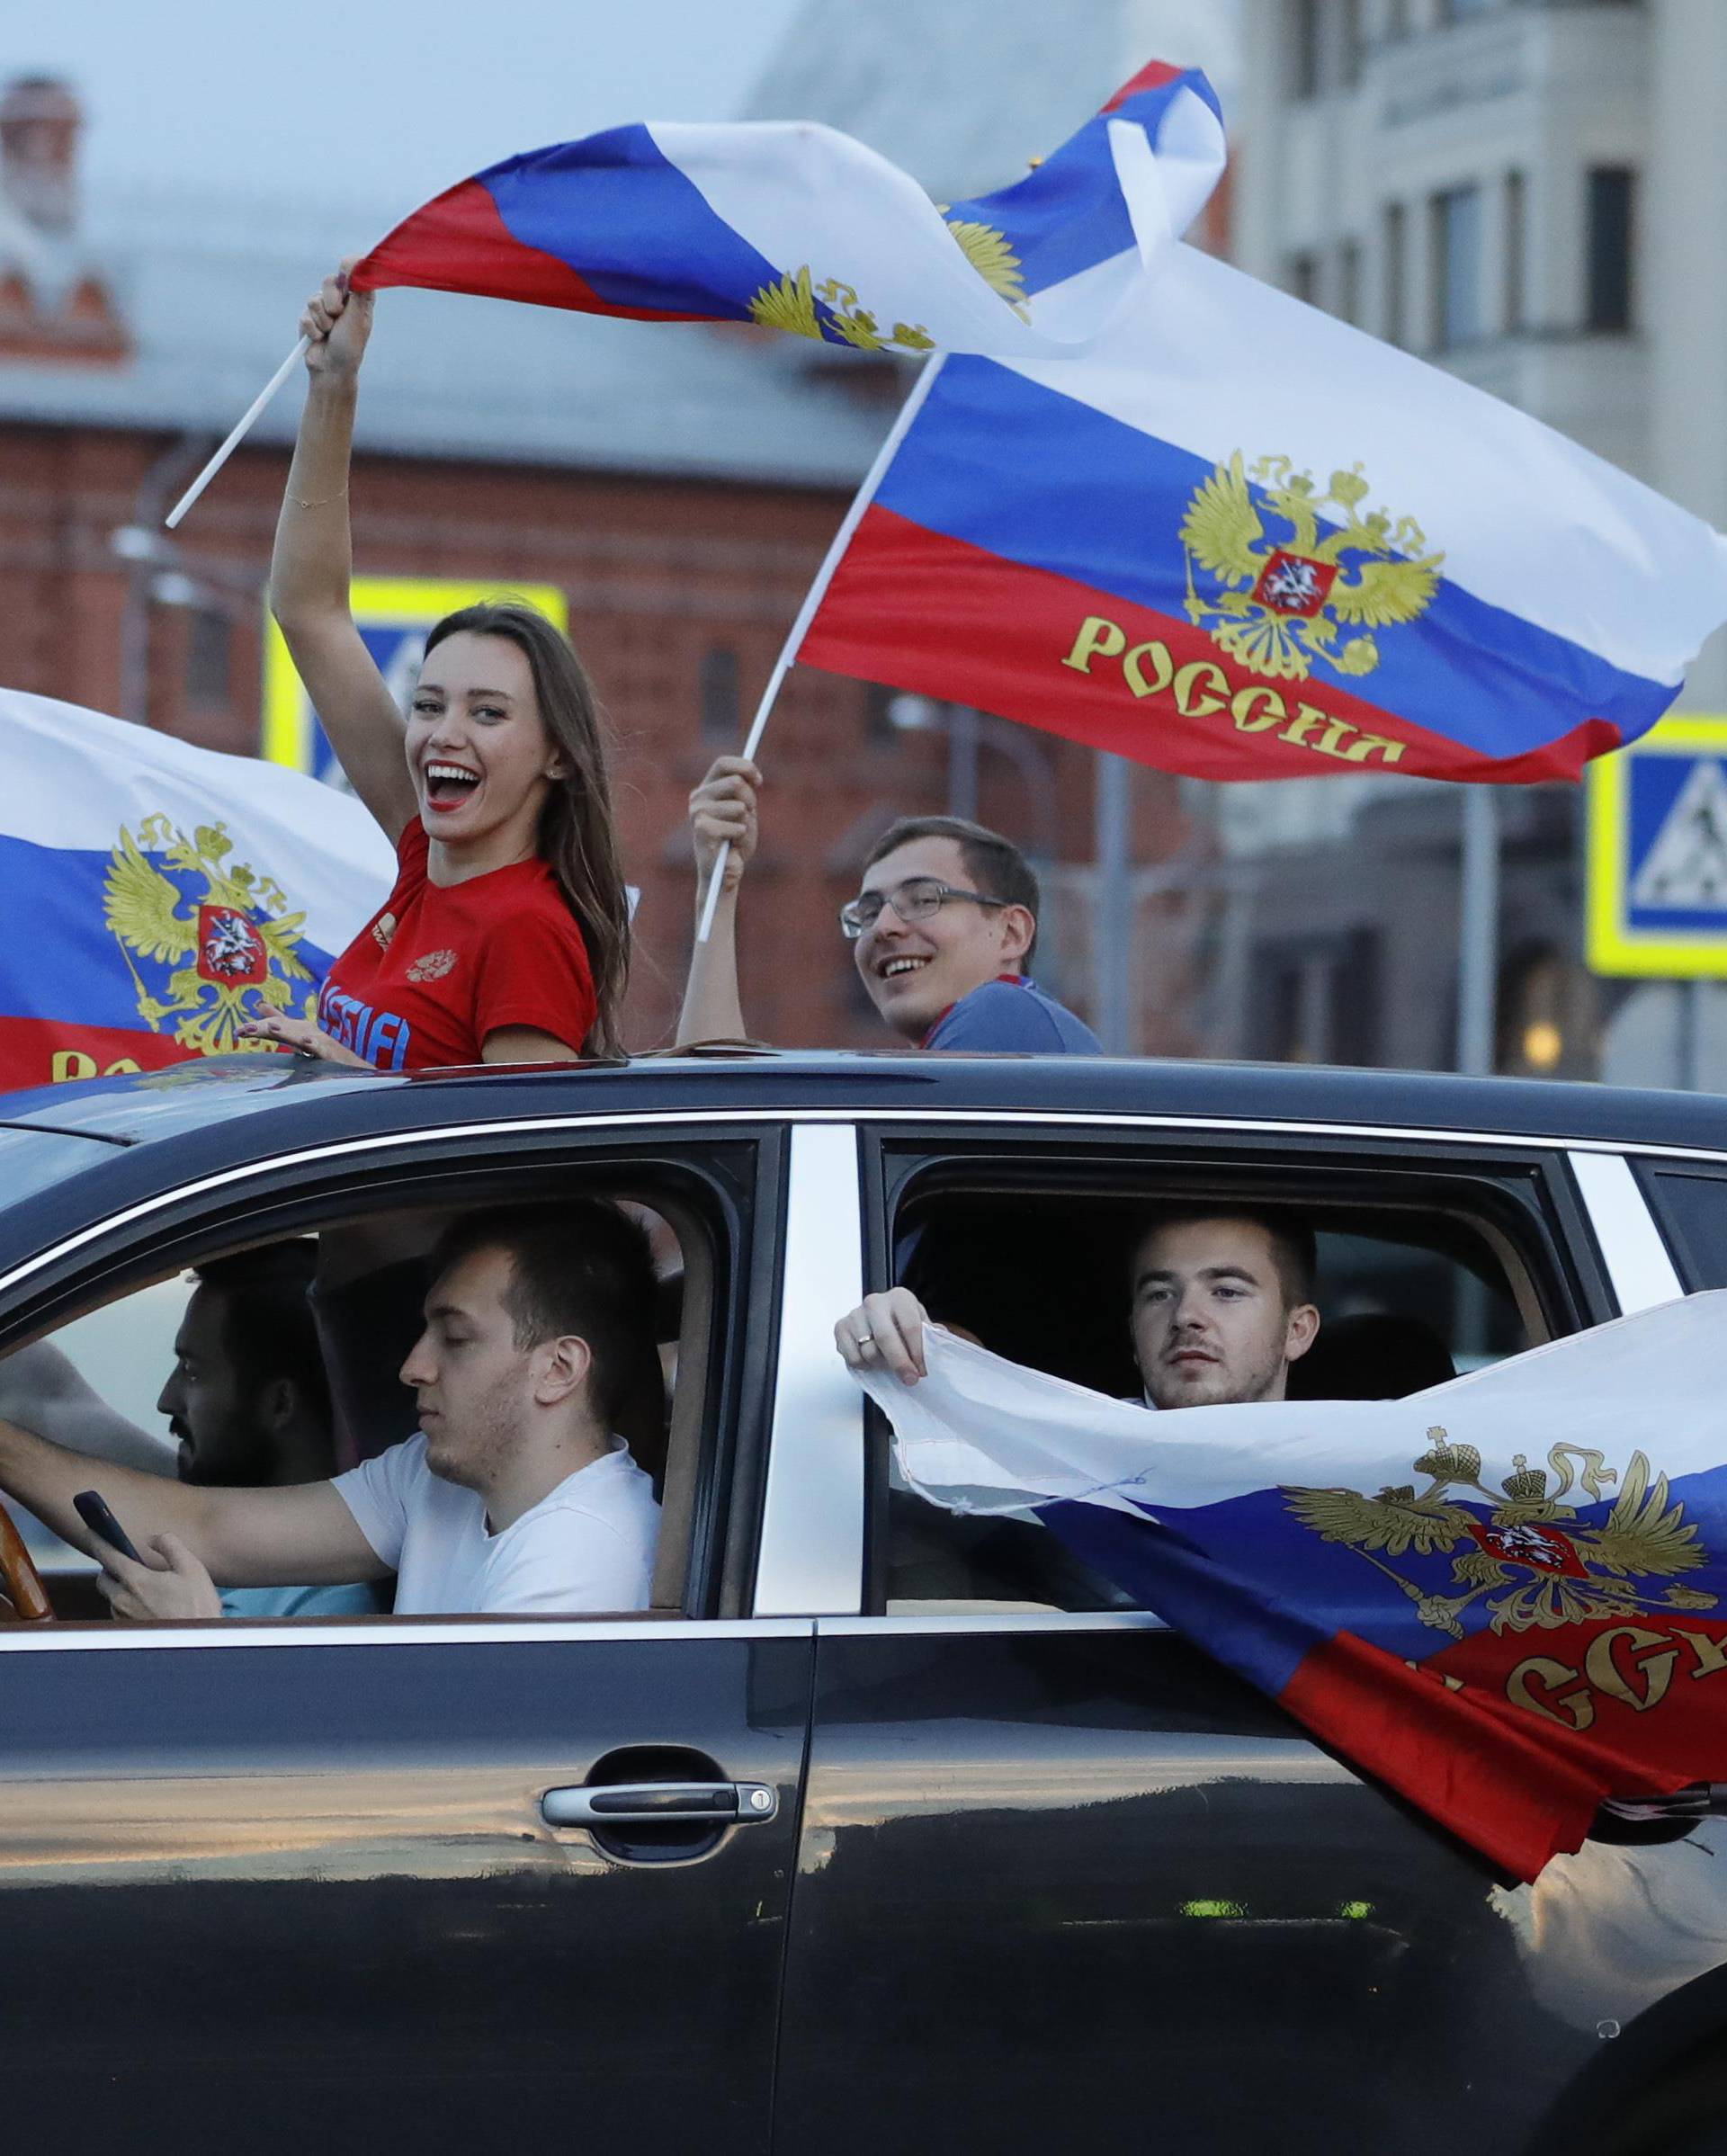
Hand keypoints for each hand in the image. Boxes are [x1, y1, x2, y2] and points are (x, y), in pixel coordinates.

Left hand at [97, 1533, 221, 1621]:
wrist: (196, 1645)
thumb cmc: (197, 1607)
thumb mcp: (192, 1568)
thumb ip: (171, 1545)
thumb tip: (154, 1538)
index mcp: (136, 1581)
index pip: (107, 1555)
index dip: (97, 1540)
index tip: (91, 1530)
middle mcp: (122, 1601)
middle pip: (103, 1578)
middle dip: (110, 1568)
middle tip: (129, 1564)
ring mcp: (122, 1619)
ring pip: (112, 1597)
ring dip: (121, 1589)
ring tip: (146, 1590)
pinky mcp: (127, 1633)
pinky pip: (119, 1614)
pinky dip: (127, 1606)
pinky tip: (149, 1607)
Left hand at [239, 1002, 367, 1065]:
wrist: (349, 1062)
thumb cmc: (321, 1047)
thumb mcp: (296, 1032)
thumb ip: (278, 1018)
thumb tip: (259, 1003)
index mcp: (296, 1029)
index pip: (273, 1027)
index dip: (256, 1028)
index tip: (238, 1032)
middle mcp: (306, 1032)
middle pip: (283, 1029)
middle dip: (265, 1028)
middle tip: (246, 1030)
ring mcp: (319, 1041)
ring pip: (300, 1036)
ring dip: (287, 1032)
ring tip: (272, 1028)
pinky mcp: (331, 1053)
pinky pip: (323, 1049)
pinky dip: (315, 1045)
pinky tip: (307, 1043)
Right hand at [301, 257, 373, 380]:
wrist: (331, 369)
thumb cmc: (350, 346)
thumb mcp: (358, 317)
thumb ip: (359, 291)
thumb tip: (360, 263)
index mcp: (359, 297)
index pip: (355, 270)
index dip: (349, 267)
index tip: (346, 272)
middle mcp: (342, 299)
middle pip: (330, 281)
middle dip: (333, 302)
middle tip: (339, 317)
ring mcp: (324, 306)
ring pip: (315, 299)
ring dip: (323, 321)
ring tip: (330, 333)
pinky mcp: (308, 316)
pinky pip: (305, 315)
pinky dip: (313, 330)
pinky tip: (319, 338)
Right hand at [689, 756, 760, 896]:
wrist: (723, 874)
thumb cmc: (735, 842)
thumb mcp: (744, 813)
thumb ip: (745, 794)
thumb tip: (752, 778)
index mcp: (706, 789)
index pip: (723, 763)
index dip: (745, 767)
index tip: (759, 781)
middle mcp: (698, 797)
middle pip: (736, 782)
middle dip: (751, 800)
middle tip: (748, 816)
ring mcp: (698, 812)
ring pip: (739, 806)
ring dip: (746, 822)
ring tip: (737, 835)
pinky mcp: (703, 829)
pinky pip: (738, 826)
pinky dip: (742, 837)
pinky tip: (731, 846)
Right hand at [835, 1288, 929, 1383]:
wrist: (880, 1317)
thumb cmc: (903, 1322)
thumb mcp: (921, 1324)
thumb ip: (931, 1336)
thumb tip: (939, 1348)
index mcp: (900, 1297)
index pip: (910, 1327)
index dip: (917, 1352)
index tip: (922, 1370)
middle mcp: (875, 1302)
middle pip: (886, 1338)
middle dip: (899, 1363)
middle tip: (909, 1379)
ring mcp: (856, 1314)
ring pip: (868, 1351)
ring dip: (882, 1365)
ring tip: (890, 1365)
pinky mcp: (841, 1327)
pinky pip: (853, 1357)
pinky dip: (865, 1366)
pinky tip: (873, 1361)